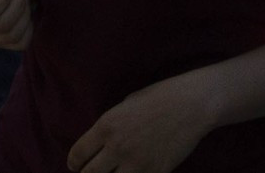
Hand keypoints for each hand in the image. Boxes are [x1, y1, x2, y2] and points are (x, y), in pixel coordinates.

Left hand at [69, 69, 226, 172]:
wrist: (190, 105)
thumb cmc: (157, 98)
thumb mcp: (124, 107)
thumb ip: (110, 126)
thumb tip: (100, 143)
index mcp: (106, 126)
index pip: (78, 154)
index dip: (73, 164)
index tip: (75, 166)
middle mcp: (117, 147)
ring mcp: (137, 163)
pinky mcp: (155, 172)